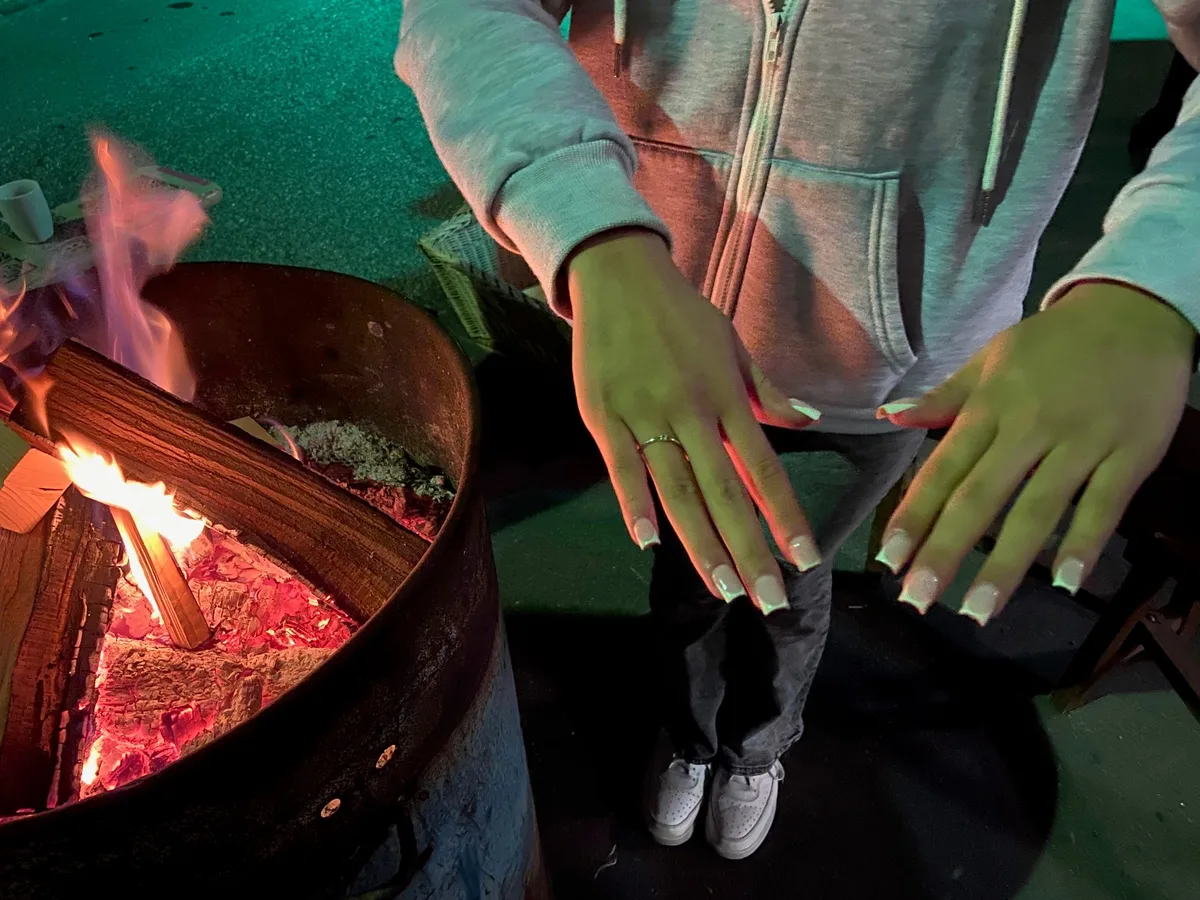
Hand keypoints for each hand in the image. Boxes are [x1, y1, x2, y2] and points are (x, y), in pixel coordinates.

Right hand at [565, 229, 823, 613]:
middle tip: (769, 600)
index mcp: (727, 397)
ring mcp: (646, 416)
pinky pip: (622, 469)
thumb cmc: (681, 314)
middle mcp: (692, 412)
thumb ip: (767, 391)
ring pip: (678, 491)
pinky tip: (649, 541)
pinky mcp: (605, 417)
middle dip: (749, 550)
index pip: (764, 469)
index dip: (784, 516)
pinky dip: (634, 504)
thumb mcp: (732, 345)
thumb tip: (811, 423)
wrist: (618, 275)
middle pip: (725, 493)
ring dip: (702, 544)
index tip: (805, 558)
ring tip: (724, 589)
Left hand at [875, 282, 1194, 624]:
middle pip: (980, 497)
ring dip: (1005, 564)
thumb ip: (944, 399)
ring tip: (977, 610)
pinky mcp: (1130, 454)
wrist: (1136, 311)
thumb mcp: (992, 359)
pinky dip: (1084, 542)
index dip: (914, 515)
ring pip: (1036, 510)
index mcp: (990, 407)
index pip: (943, 470)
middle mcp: (1028, 429)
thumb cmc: (1055, 343)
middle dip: (945, 551)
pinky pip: (1104, 504)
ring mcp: (1080, 443)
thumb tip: (889, 417)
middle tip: (916, 598)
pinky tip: (1064, 582)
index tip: (889, 559)